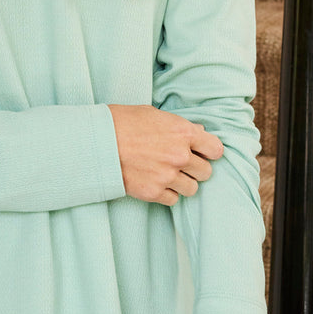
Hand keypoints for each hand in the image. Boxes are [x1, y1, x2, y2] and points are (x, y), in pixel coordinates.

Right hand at [108, 103, 222, 205]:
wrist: (96, 141)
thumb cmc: (122, 122)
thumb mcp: (154, 114)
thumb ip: (179, 126)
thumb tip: (198, 133)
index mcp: (183, 132)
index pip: (216, 149)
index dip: (210, 151)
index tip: (203, 153)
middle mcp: (180, 156)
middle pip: (206, 172)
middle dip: (196, 168)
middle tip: (182, 164)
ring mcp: (167, 176)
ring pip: (192, 189)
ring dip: (183, 183)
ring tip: (169, 175)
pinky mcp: (154, 192)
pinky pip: (173, 200)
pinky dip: (167, 194)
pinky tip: (157, 183)